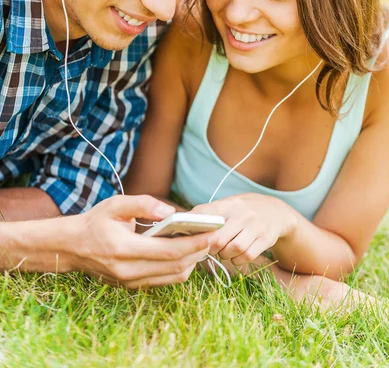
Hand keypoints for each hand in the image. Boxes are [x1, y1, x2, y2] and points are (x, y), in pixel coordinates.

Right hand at [68, 195, 211, 287]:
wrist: (72, 247)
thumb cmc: (95, 222)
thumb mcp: (115, 204)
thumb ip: (143, 204)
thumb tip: (170, 211)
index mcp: (125, 249)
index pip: (169, 251)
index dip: (194, 244)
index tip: (212, 233)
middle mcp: (129, 270)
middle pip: (175, 266)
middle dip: (199, 252)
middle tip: (214, 236)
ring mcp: (130, 282)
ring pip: (172, 277)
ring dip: (192, 262)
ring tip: (202, 243)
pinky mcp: (132, 286)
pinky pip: (163, 280)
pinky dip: (179, 268)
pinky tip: (185, 253)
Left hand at [192, 193, 296, 265]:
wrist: (277, 211)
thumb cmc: (244, 210)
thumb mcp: (228, 204)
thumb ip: (208, 212)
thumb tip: (182, 221)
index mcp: (229, 203)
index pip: (206, 213)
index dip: (195, 228)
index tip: (192, 237)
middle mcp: (243, 214)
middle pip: (219, 237)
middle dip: (211, 247)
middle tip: (210, 248)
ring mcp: (256, 226)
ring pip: (234, 248)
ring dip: (225, 255)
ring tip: (224, 252)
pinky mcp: (266, 239)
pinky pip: (247, 255)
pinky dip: (237, 260)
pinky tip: (236, 256)